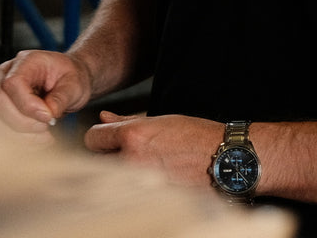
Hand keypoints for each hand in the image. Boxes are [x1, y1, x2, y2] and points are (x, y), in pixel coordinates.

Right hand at [0, 49, 93, 135]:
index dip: (27, 105)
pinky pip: (1, 130)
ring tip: (46, 136)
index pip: (12, 83)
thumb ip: (61, 98)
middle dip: (23, 122)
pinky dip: (20, 140)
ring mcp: (1, 92)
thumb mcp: (75, 84)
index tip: (48, 117)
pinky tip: (39, 139)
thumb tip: (48, 113)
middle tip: (47, 126)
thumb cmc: (71, 77)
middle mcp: (7, 75)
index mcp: (25, 62)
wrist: (69, 81)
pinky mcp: (2, 110)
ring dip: (21, 135)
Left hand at [83, 111, 225, 187]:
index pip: (93, 138)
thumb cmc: (195, 137)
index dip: (100, 137)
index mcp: (133, 136)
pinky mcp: (149, 198)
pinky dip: (134, 187)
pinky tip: (150, 180)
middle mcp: (133, 160)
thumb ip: (125, 121)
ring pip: (113, 178)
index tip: (106, 139)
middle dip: (108, 156)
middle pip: (98, 161)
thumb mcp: (159, 120)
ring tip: (142, 167)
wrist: (223, 160)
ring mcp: (140, 182)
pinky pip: (130, 192)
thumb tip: (104, 117)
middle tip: (125, 153)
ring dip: (120, 173)